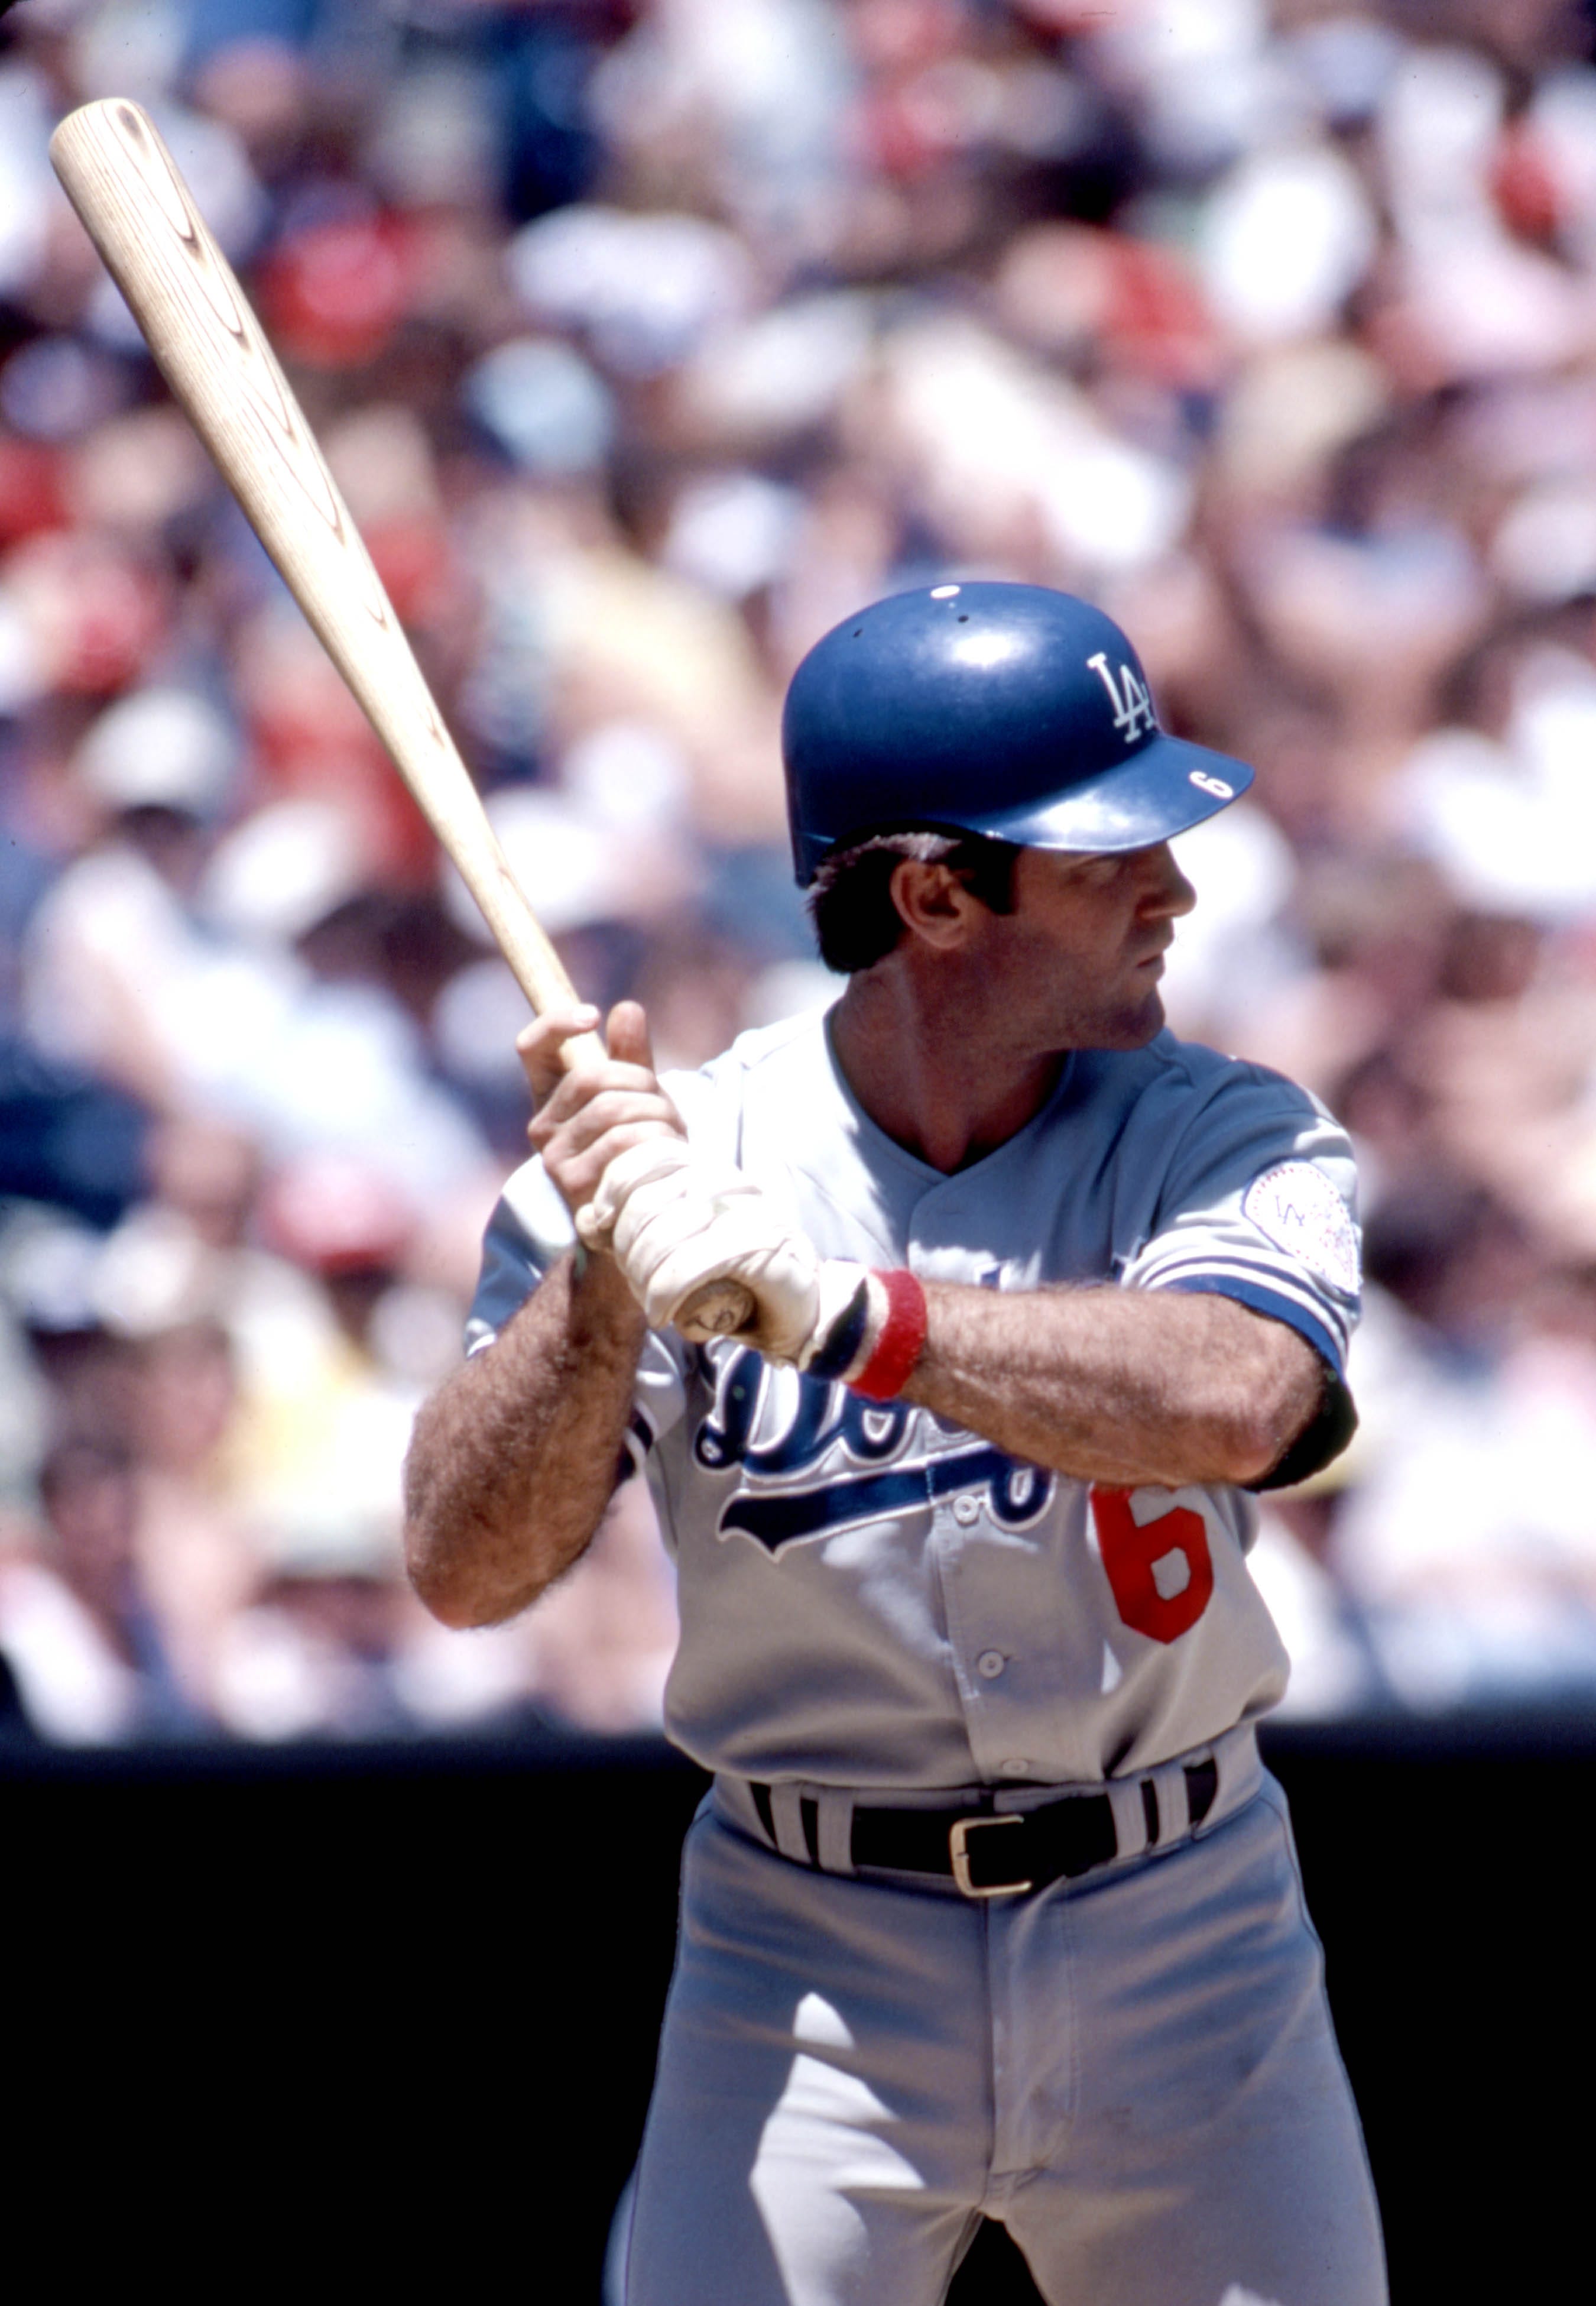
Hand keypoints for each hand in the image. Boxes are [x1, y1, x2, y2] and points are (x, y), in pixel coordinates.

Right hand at [518, 1000, 685, 1220]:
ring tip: (671, 1131)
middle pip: (591, 1077)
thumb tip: (627, 1009)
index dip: (556, 1023)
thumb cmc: (637, 1152)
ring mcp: (554, 1158)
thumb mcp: (637, 1100)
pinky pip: (622, 1142)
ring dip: (656, 1113)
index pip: (531, 1048)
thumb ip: (630, 1057)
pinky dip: (655, 1138)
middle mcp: (542, 1127)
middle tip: (664, 1100)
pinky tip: (667, 1151)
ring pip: (612, 1109)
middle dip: (640, 1080)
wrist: (639, 1218)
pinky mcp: (574, 1185)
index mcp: (550, 1098)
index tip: (593, 1016)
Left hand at [578, 1137, 869, 1363]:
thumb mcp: (679, 1244)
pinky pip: (694, 1263)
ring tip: (651, 1304)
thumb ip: (640, 1226)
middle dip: (627, 1246)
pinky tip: (663, 1314)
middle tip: (634, 1281)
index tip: (601, 1223)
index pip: (649, 1156)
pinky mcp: (762, 1247)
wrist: (799, 1310)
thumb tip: (588, 1219)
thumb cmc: (731, 1279)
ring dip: (645, 1277)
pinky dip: (667, 1292)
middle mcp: (729, 1184)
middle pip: (648, 1200)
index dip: (615, 1186)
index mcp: (709, 1173)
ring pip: (666, 1234)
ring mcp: (748, 1213)